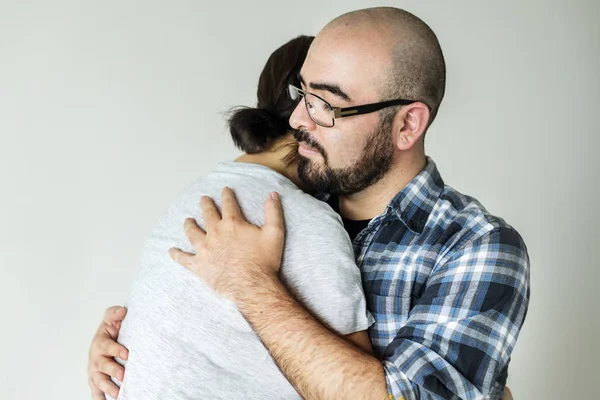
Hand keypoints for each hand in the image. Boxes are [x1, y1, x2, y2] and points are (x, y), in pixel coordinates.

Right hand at [88, 306, 128, 399]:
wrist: (107, 339)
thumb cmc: (111, 330)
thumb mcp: (112, 319)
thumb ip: (115, 314)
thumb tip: (123, 310)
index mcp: (100, 343)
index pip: (107, 346)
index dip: (116, 349)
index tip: (127, 353)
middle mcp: (95, 358)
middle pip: (102, 366)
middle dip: (112, 371)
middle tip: (123, 375)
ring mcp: (95, 371)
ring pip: (99, 381)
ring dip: (107, 388)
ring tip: (117, 394)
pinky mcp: (96, 381)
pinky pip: (96, 392)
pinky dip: (100, 398)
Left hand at [169, 187, 284, 301]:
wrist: (252, 286)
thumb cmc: (264, 261)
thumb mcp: (275, 233)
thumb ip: (273, 211)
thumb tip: (273, 194)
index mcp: (232, 224)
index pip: (228, 204)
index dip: (227, 195)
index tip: (225, 190)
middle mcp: (215, 233)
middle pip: (207, 214)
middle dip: (205, 205)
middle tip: (203, 199)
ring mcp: (205, 249)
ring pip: (193, 233)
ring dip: (189, 225)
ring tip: (187, 220)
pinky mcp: (199, 266)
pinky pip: (184, 258)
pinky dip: (177, 254)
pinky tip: (171, 251)